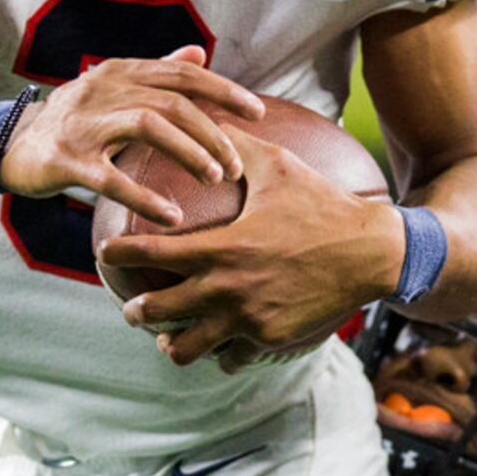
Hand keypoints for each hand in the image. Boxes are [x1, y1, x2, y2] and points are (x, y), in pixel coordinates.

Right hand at [0, 47, 264, 225]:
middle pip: (172, 102)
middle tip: (235, 166)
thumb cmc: (73, 121)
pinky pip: (112, 179)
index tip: (258, 112)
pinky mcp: (65, 159)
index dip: (223, 91)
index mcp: (119, 72)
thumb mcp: (113, 90)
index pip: (182, 74)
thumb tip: (198, 53)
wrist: (10, 145)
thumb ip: (155, 72)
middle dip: (212, 133)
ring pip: (148, 126)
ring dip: (189, 153)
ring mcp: (83, 123)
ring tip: (214, 178)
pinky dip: (145, 197)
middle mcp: (103, 90)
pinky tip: (171, 215)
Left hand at [98, 129, 404, 367]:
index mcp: (221, 247)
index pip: (150, 255)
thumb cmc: (323, 204)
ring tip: (167, 336)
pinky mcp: (270, 338)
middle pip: (157, 312)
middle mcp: (227, 289)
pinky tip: (218, 345)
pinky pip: (229, 359)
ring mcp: (248, 319)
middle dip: (136, 311)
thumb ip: (237, 147)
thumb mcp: (278, 168)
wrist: (372, 252)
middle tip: (132, 306)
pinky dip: (219, 353)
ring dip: (171, 343)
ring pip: (186, 349)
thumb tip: (210, 116)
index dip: (119, 254)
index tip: (105, 253)